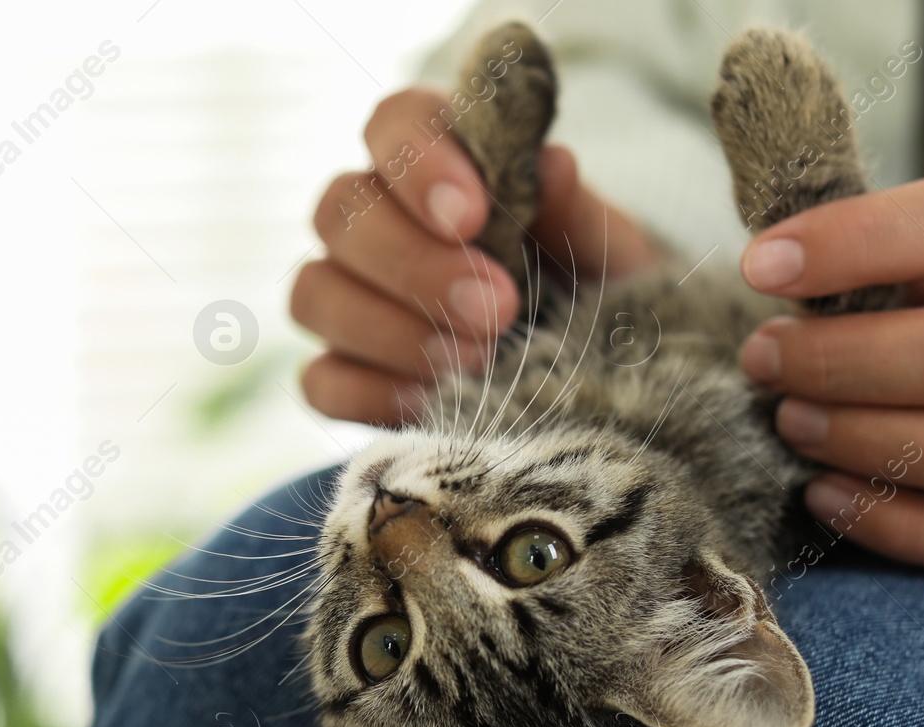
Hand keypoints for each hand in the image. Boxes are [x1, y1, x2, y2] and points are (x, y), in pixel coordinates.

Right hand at [294, 87, 658, 424]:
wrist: (607, 374)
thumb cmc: (596, 290)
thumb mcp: (608, 249)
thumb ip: (576, 210)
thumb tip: (551, 165)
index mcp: (437, 162)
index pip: (393, 125)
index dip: (417, 163)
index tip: (472, 214)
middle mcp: (374, 221)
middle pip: (340, 211)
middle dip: (414, 264)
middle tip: (496, 307)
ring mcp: (348, 299)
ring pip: (315, 293)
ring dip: (391, 330)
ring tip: (478, 360)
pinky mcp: (344, 376)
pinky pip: (322, 381)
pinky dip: (371, 394)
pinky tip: (434, 404)